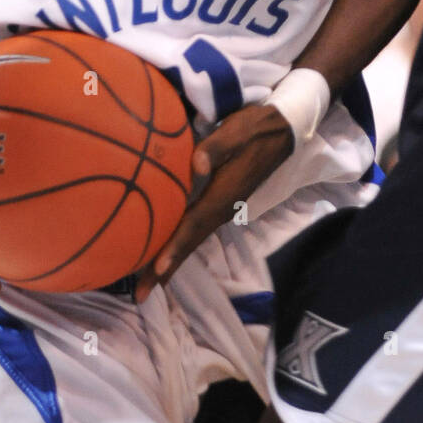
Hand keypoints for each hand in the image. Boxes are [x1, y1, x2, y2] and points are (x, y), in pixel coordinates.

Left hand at [135, 103, 292, 301]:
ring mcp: (223, 207)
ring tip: (147, 281)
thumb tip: (197, 164)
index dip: (176, 247)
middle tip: (140, 294)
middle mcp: (223, 207)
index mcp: (225, 194)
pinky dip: (179, 243)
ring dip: (171, 260)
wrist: (282, 130)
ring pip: (193, 238)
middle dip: (166, 268)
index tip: (157, 269)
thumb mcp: (237, 130)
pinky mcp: (221, 202)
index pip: (195, 225)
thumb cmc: (254, 128)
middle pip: (190, 242)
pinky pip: (196, 229)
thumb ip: (216, 146)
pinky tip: (164, 248)